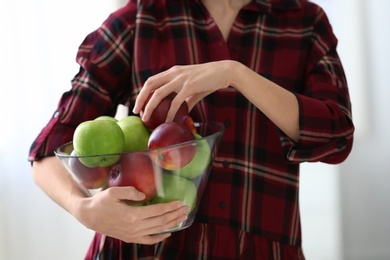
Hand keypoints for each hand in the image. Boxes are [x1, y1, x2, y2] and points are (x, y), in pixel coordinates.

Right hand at [75, 186, 189, 243]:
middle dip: (175, 214)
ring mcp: (133, 234)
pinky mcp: (130, 238)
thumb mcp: (113, 192)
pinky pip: (148, 240)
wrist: (89, 216)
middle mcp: (135, 226)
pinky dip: (159, 237)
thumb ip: (130, 191)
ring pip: (157, 230)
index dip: (170, 207)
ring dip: (171, 224)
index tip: (180, 202)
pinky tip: (168, 233)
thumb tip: (144, 195)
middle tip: (186, 209)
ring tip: (182, 218)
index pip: (157, 211)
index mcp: (132, 214)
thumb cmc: (101, 202)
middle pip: (161, 221)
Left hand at [133, 61, 235, 121]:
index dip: (143, 93)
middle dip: (140, 98)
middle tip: (136, 112)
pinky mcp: (190, 86)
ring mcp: (181, 79)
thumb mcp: (193, 87)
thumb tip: (181, 114)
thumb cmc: (210, 80)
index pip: (152, 80)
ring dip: (150, 107)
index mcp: (173, 71)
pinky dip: (169, 113)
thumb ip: (185, 99)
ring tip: (146, 119)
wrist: (225, 72)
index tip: (140, 105)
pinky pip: (175, 102)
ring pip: (158, 93)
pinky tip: (167, 121)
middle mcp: (174, 73)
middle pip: (150, 84)